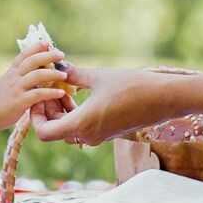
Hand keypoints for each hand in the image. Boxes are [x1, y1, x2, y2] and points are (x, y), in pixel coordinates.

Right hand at [0, 43, 74, 130]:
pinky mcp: (20, 101)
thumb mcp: (6, 85)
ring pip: (38, 75)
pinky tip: (61, 92)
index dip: (35, 47)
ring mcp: (17, 88)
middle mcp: (14, 77)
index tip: (47, 43)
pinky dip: (51, 92)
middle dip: (48, 56)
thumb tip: (33, 74)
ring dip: (53, 74)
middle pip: (33, 60)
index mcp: (11, 72)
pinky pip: (39, 94)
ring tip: (65, 75)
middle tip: (61, 55)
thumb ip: (18, 79)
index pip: (24, 54)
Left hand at [30, 64, 189, 146]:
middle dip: (48, 110)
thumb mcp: (99, 76)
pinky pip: (84, 127)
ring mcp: (100, 136)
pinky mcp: (110, 132)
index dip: (36, 116)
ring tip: (66, 87)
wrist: (166, 98)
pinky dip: (77, 113)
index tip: (39, 95)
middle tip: (50, 86)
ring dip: (63, 111)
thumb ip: (74, 74)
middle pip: (55, 131)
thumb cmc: (134, 86)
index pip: (44, 133)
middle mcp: (88, 136)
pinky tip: (81, 92)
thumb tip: (56, 66)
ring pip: (69, 130)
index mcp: (81, 125)